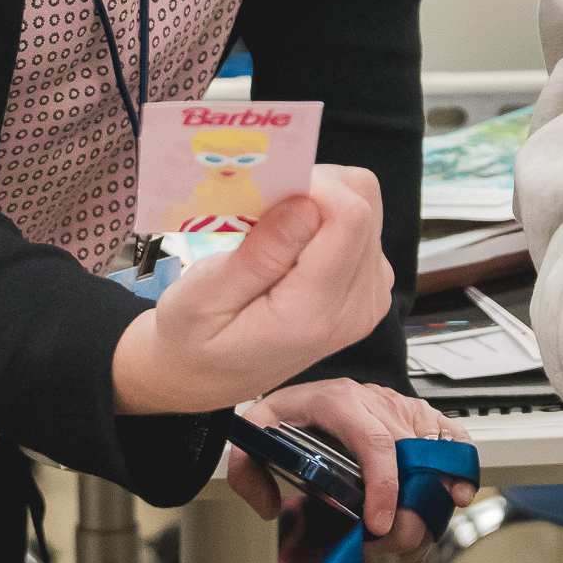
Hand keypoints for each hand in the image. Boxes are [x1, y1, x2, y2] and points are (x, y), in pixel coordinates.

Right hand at [111, 166, 394, 416]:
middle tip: (262, 209)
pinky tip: (289, 238)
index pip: (349, 217)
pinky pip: (361, 223)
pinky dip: (325, 215)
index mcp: (315, 313)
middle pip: (363, 204)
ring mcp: (369, 296)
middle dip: (312, 189)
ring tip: (270, 227)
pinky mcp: (369, 285)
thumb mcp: (202, 299)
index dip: (312, 186)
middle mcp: (356, 306)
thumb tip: (306, 203)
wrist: (208, 376)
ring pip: (366, 206)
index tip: (267, 193)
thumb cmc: (193, 339)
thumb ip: (259, 255)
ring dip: (318, 200)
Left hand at [226, 380, 475, 559]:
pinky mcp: (415, 413)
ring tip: (424, 525)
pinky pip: (448, 434)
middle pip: (408, 455)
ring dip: (434, 493)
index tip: (379, 524)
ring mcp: (398, 406)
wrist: (305, 381)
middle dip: (406, 506)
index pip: (373, 442)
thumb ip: (248, 472)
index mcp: (337, 401)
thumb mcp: (256, 432)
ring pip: (432, 450)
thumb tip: (268, 506)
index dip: (383, 485)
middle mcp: (373, 401)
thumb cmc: (289, 410)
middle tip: (394, 540)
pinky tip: (457, 491)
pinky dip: (459, 464)